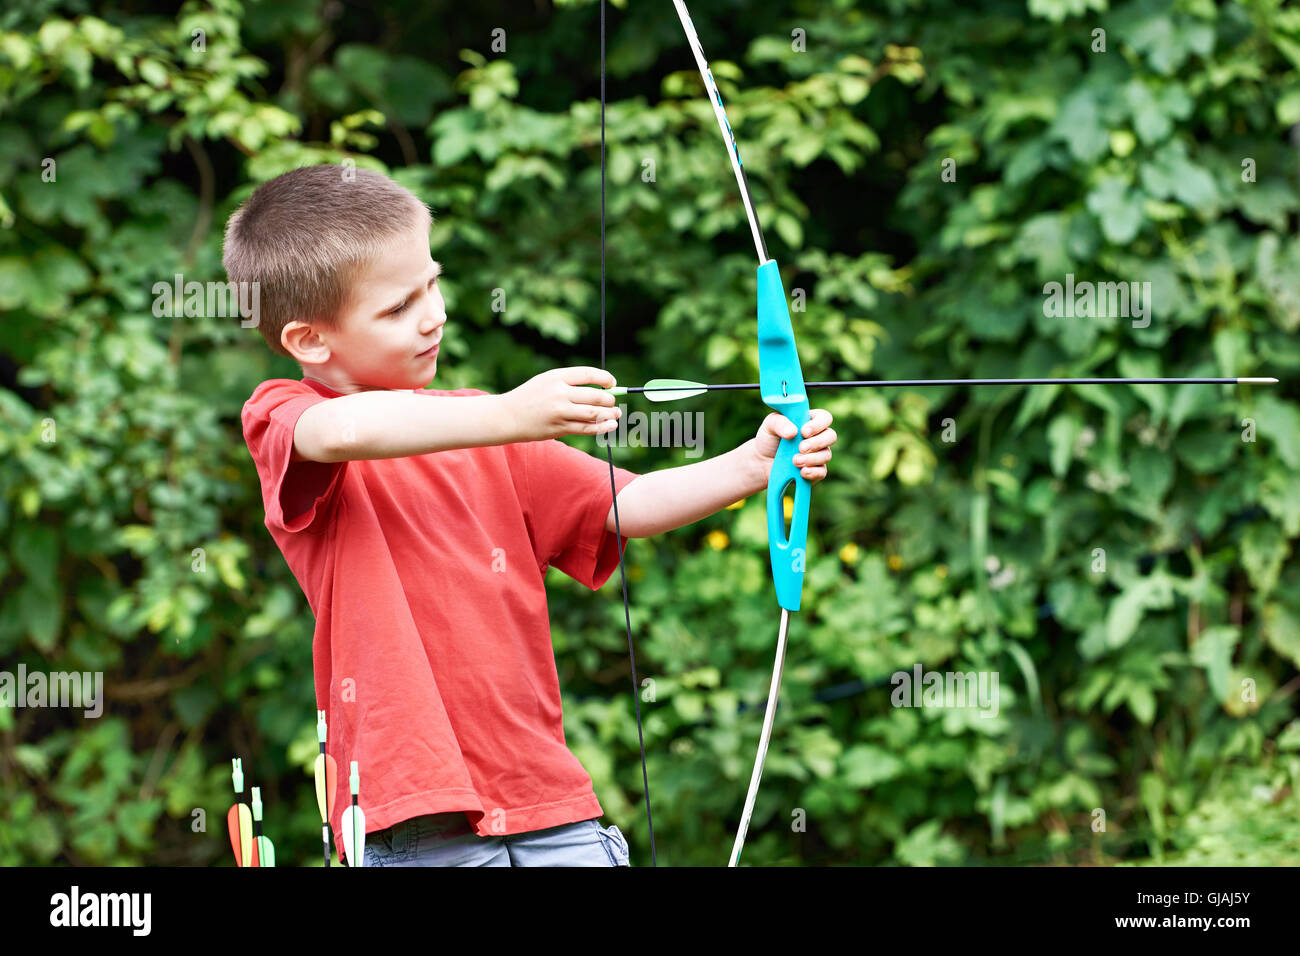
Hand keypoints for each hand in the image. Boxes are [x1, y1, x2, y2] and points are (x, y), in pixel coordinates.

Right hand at [503, 367, 620, 439]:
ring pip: (594, 413)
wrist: (507, 416)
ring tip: (616, 414)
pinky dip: (602, 427)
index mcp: (557, 376)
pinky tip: (610, 426)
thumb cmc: (530, 397)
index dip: (605, 379)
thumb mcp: (546, 381)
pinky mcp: (559, 428)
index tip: (612, 384)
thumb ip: (570, 383)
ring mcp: (559, 411)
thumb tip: (601, 389)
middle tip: (614, 403)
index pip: (589, 374)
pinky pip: (586, 428)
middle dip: (610, 400)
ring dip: (610, 414)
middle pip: (596, 395)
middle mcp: (559, 393)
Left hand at [753, 408, 835, 482]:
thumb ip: (779, 423)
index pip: (824, 418)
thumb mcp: (769, 425)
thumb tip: (792, 432)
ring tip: (794, 461)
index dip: (818, 424)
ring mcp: (818, 454)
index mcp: (810, 421)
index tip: (804, 432)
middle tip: (801, 448)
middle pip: (831, 436)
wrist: (761, 462)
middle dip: (817, 443)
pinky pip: (822, 472)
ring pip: (827, 455)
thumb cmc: (768, 439)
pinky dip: (813, 472)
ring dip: (811, 458)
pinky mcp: (815, 471)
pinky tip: (802, 472)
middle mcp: (818, 437)